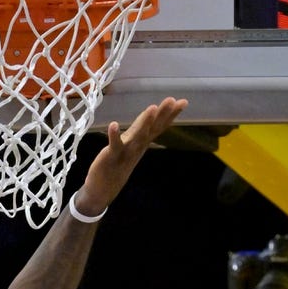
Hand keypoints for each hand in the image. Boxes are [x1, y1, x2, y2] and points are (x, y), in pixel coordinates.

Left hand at [73, 96, 188, 216]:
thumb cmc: (118, 163)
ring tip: (152, 108)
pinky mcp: (112, 156)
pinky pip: (114, 145)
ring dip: (145, 122)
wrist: (104, 188)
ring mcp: (126, 151)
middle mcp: (137, 146)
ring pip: (138, 135)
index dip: (171, 114)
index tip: (183, 102)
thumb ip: (141, 130)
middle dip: (162, 114)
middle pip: (152, 128)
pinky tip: (113, 124)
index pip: (159, 126)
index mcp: (142, 142)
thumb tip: (151, 114)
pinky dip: (114, 135)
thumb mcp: (132, 144)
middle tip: (173, 100)